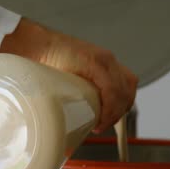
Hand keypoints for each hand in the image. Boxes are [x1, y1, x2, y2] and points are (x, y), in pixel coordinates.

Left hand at [0, 18, 137, 132]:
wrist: (41, 43)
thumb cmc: (45, 57)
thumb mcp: (51, 79)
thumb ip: (60, 97)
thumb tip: (63, 122)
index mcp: (94, 61)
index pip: (113, 90)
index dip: (110, 112)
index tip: (99, 125)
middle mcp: (105, 58)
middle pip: (124, 90)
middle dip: (115, 113)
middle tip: (100, 126)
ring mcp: (108, 59)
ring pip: (128, 85)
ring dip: (121, 104)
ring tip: (106, 118)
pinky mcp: (107, 62)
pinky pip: (125, 79)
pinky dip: (122, 95)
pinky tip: (111, 106)